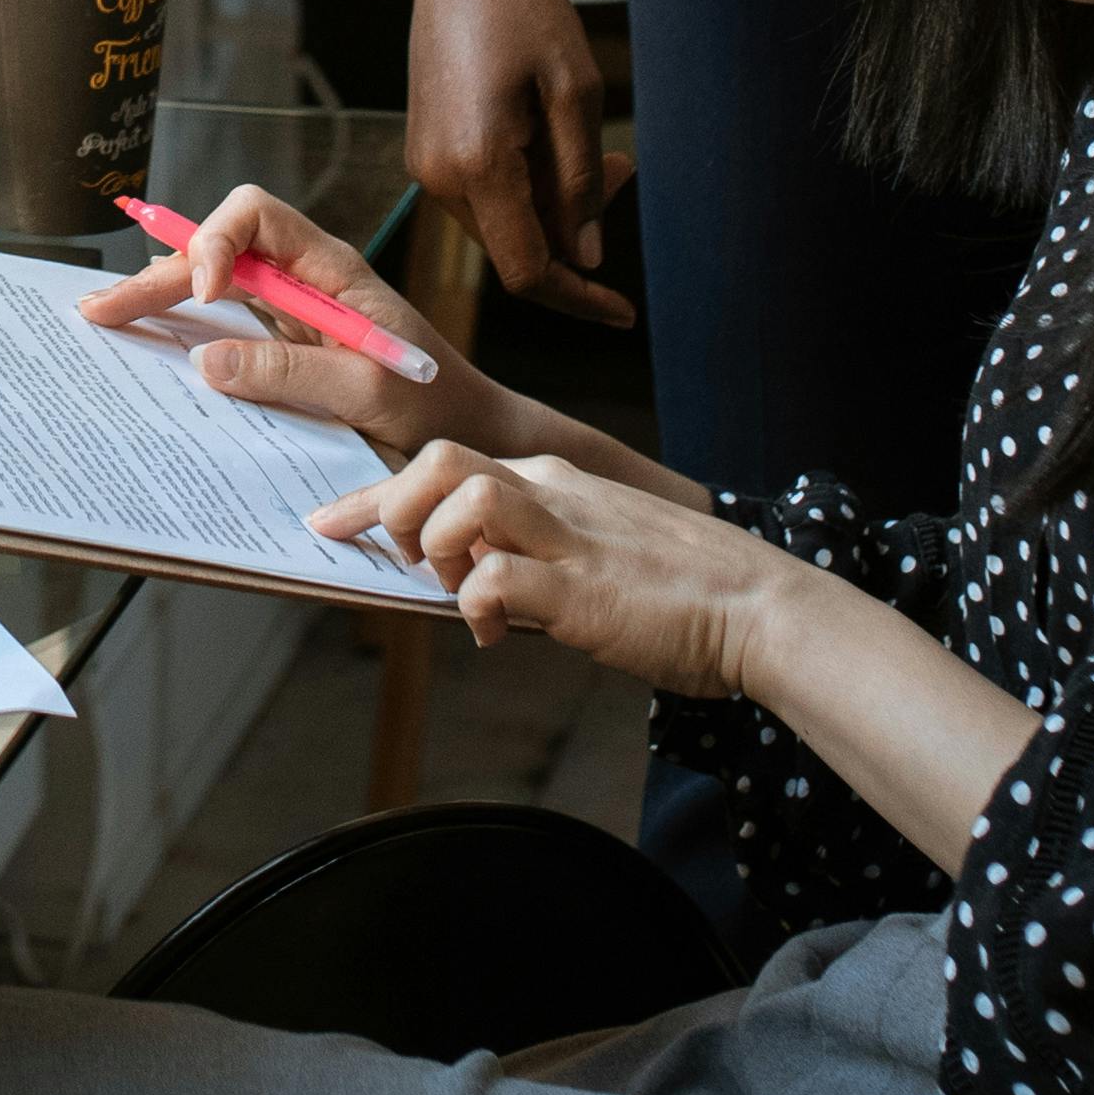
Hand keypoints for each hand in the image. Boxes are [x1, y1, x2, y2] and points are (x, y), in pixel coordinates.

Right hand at [75, 183, 529, 466]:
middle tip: (102, 310)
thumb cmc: (434, 405)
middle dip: (161, 272)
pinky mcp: (283, 344)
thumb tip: (207, 359)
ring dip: (160, 294)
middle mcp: (303, 278)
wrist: (468, 435)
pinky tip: (146, 339)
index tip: (205, 291)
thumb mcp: (367, 389)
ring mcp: (290, 310)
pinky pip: (223, 323)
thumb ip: (290, 371)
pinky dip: (181, 326)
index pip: (256, 216)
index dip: (217, 240)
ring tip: (104, 317)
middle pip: (217, 248)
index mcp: (329, 267)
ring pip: (212, 282)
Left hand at [312, 443, 807, 700]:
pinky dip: (476, 604)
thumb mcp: (598, 552)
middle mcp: (556, 494)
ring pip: (463, 495)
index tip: (332, 522)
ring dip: (437, 547)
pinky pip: (498, 575)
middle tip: (401, 564)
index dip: (379, 495)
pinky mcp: (582, 587)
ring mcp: (569, 536)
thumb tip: (477, 584)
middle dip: (394, 508)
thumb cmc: (684, 590)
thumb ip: (537, 554)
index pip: (450, 462)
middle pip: (441, 460)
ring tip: (455, 593)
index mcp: (557, 483)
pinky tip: (492, 634)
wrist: (761, 608)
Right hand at [403, 0, 636, 329]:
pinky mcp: (427, 146)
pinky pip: (483, 194)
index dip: (578, 299)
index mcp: (478, 166)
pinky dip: (527, 186)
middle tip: (624, 169)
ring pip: (501, 225)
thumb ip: (580, 182)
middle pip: (515, 251)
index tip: (625, 313)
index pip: (527, 271)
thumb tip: (583, 257)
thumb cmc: (524, 7)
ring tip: (599, 149)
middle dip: (575, 236)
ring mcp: (426, 163)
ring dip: (554, 207)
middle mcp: (439, 177)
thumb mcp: (575, 91)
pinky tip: (554, 138)